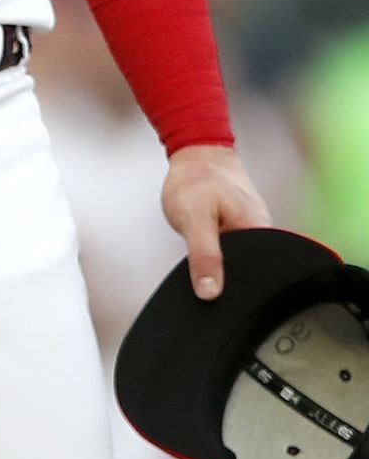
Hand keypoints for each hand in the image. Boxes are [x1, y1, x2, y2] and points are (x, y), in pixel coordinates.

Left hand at [161, 143, 272, 299]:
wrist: (196, 155)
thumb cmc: (195, 181)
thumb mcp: (194, 219)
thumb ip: (204, 256)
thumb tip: (210, 293)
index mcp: (262, 233)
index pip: (265, 277)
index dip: (244, 292)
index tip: (227, 303)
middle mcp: (264, 234)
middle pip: (254, 272)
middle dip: (232, 284)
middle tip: (209, 286)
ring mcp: (253, 232)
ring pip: (242, 263)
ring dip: (225, 270)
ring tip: (207, 270)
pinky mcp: (241, 230)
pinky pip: (235, 253)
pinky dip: (221, 259)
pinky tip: (209, 261)